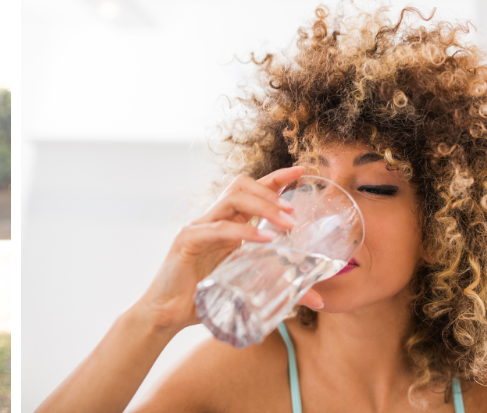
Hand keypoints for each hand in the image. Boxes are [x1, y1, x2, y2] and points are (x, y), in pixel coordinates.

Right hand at [134, 167, 307, 332]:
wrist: (168, 315)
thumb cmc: (206, 300)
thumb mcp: (249, 289)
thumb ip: (281, 288)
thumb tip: (318, 300)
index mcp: (227, 224)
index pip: (252, 191)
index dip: (276, 178)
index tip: (302, 171)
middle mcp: (213, 219)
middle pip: (242, 186)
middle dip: (272, 191)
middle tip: (295, 211)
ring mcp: (199, 227)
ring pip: (232, 199)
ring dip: (263, 206)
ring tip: (286, 222)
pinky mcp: (187, 241)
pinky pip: (219, 229)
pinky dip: (243, 231)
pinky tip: (264, 240)